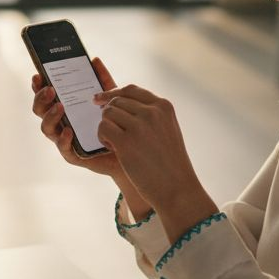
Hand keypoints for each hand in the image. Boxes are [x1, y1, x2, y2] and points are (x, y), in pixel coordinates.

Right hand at [30, 59, 150, 217]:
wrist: (131, 149)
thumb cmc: (117, 122)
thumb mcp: (111, 97)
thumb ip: (102, 80)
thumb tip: (95, 59)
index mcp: (65, 106)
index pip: (46, 95)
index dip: (38, 85)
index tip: (38, 75)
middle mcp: (61, 122)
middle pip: (40, 110)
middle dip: (41, 98)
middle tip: (50, 90)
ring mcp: (64, 138)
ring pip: (46, 128)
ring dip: (50, 116)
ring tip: (60, 106)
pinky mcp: (73, 154)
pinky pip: (62, 147)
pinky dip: (63, 138)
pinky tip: (69, 130)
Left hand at [95, 84, 216, 238]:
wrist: (177, 188)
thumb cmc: (170, 162)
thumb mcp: (167, 129)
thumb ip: (151, 114)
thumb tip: (121, 102)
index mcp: (163, 106)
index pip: (131, 90)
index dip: (113, 93)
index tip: (101, 99)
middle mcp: (152, 112)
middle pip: (116, 102)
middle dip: (110, 116)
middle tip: (116, 134)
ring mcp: (139, 126)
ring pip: (107, 114)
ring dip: (106, 128)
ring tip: (117, 144)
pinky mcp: (126, 142)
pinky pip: (103, 128)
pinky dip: (103, 138)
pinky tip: (114, 149)